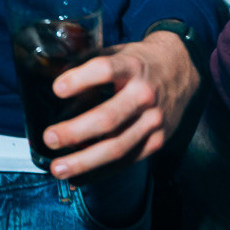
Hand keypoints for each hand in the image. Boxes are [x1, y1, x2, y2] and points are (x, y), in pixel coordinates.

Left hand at [42, 31, 199, 180]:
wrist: (180, 70)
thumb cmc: (136, 61)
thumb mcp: (115, 52)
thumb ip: (86, 63)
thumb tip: (53, 79)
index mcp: (131, 66)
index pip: (105, 70)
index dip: (80, 79)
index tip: (56, 90)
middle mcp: (144, 95)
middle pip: (109, 117)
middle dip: (75, 131)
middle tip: (49, 138)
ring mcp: (154, 121)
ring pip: (118, 146)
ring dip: (85, 161)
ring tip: (59, 168)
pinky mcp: (158, 141)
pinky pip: (128, 161)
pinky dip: (102, 171)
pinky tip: (80, 177)